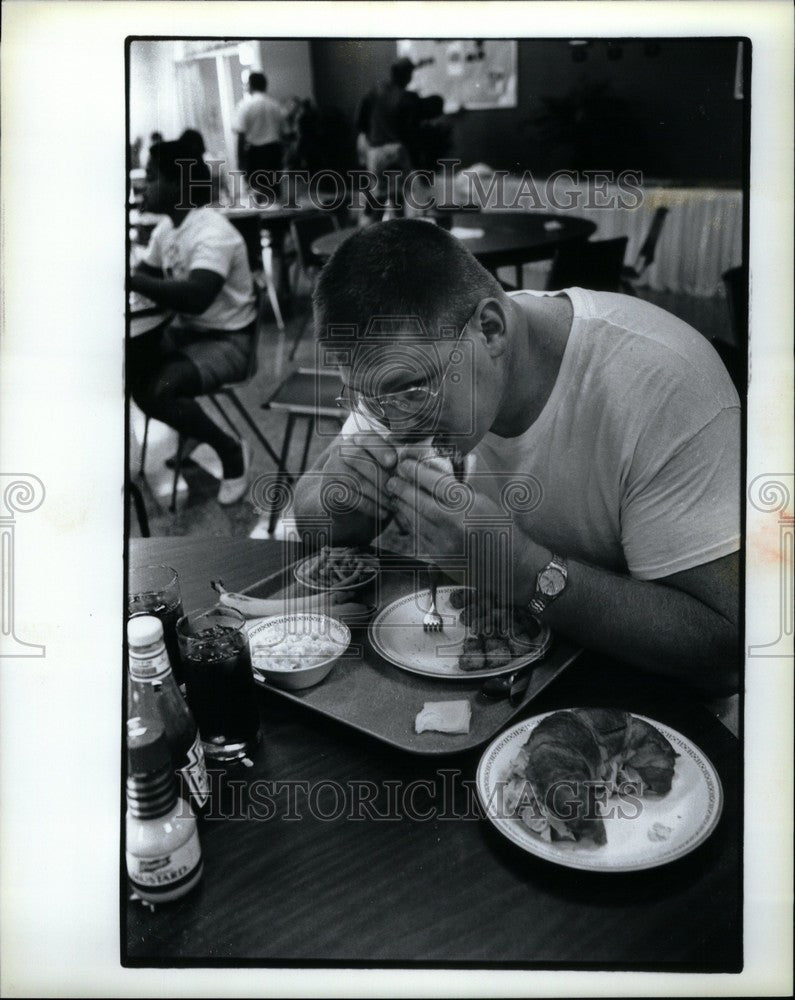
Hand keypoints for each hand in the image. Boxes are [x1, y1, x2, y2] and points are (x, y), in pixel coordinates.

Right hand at [322, 431, 396, 522]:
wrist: (345, 501)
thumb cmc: (373, 481)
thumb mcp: (384, 467)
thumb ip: (394, 461)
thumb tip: (411, 460)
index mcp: (357, 439)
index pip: (367, 438)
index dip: (380, 449)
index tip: (393, 462)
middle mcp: (341, 449)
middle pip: (361, 459)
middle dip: (382, 476)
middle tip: (398, 490)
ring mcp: (332, 467)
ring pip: (356, 479)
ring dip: (378, 494)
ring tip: (393, 504)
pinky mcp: (327, 487)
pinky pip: (350, 496)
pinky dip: (370, 506)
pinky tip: (383, 513)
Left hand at [387, 454, 549, 596]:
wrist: (511, 565)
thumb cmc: (501, 529)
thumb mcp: (487, 501)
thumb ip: (464, 486)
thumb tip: (445, 469)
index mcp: (470, 505)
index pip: (437, 483)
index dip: (417, 471)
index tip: (406, 464)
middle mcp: (455, 524)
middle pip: (420, 501)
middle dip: (402, 487)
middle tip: (392, 478)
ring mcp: (445, 543)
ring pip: (414, 520)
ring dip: (401, 505)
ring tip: (394, 494)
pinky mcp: (440, 558)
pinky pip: (417, 537)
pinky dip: (408, 523)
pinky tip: (403, 514)